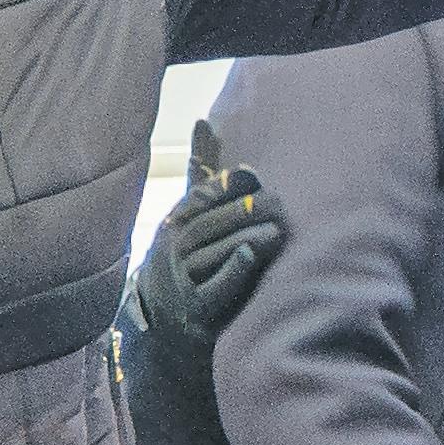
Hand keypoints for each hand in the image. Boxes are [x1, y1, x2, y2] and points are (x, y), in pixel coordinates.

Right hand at [129, 125, 279, 347]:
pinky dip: (232, 270)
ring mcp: (182, 279)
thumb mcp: (190, 215)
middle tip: (277, 202)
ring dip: (244, 238)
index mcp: (175, 222)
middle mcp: (174, 248)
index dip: (224, 186)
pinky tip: (252, 255)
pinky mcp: (196, 309)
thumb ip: (203, 175)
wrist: (165, 322)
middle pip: (210, 224)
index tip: (250, 175)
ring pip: (212, 253)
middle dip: (243, 212)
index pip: (198, 198)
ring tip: (276, 229)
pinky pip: (213, 288)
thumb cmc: (187, 258)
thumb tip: (204, 122)